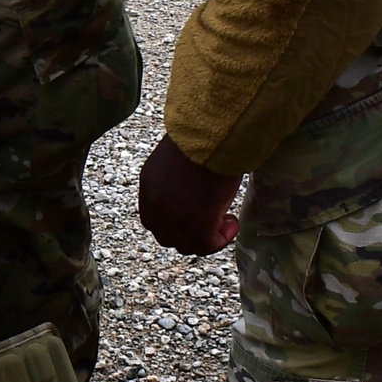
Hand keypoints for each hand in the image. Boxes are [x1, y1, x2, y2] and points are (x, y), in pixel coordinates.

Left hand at [138, 134, 241, 255]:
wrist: (212, 136)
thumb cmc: (202, 137)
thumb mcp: (179, 158)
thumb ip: (177, 178)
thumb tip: (193, 188)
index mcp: (149, 185)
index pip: (152, 218)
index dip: (173, 223)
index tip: (194, 214)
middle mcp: (155, 205)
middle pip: (167, 236)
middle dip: (189, 233)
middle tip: (212, 221)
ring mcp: (173, 217)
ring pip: (187, 244)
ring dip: (207, 238)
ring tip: (225, 222)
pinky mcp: (195, 225)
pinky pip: (207, 244)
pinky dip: (221, 239)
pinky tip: (232, 224)